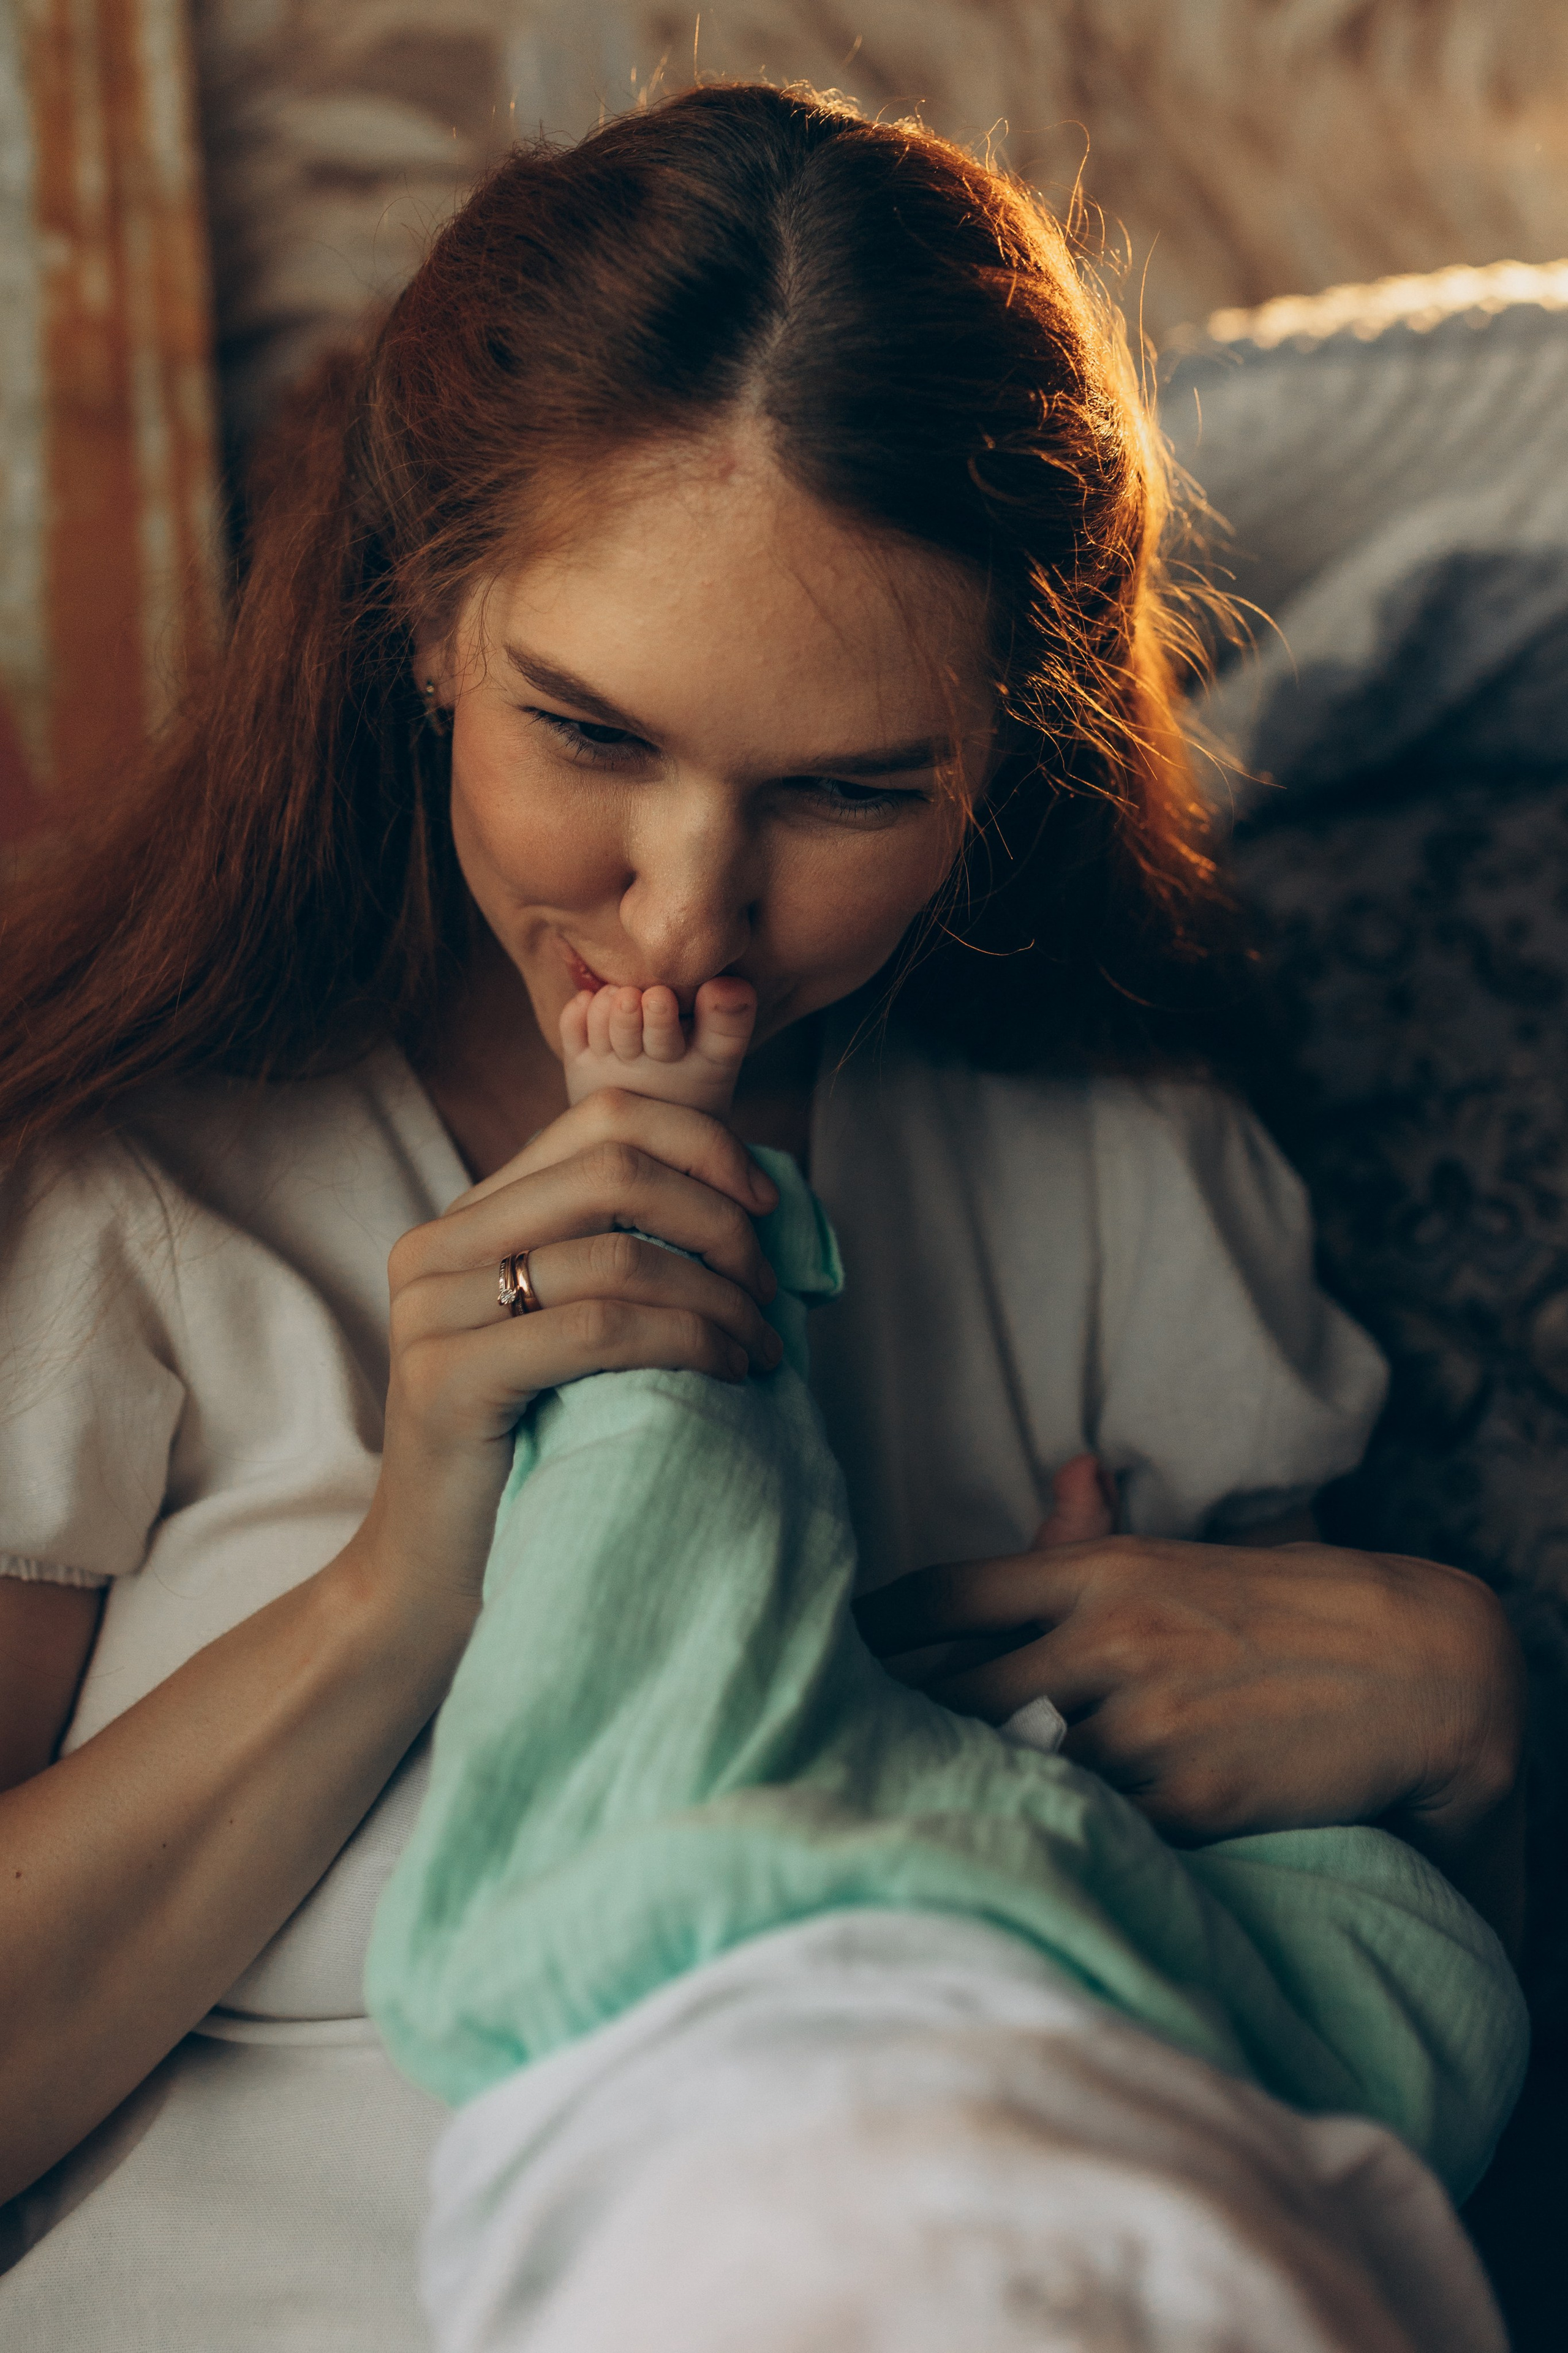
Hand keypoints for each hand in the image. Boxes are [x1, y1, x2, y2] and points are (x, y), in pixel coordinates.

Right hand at [360, 1090, 784, 1607]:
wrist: (430, 1581)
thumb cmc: (526, 1454)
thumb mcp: (568, 1332)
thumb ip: (617, 1257)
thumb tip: (750, 1204)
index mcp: (468, 1218)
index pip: (600, 1117)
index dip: (701, 1145)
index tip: (763, 1206)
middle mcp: (436, 1246)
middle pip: (612, 1165)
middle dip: (717, 1218)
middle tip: (765, 1290)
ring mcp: (433, 1310)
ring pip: (616, 1252)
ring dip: (718, 1296)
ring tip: (760, 1347)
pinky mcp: (447, 1379)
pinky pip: (600, 1328)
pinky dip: (686, 1341)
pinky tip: (727, 1374)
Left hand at [855, 1534, 1525, 1933]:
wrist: (1419, 1669)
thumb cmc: (1290, 1610)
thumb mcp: (1183, 1563)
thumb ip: (1098, 1543)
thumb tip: (1062, 1476)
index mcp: (1102, 1571)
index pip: (946, 1593)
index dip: (874, 1630)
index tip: (833, 1653)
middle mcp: (1110, 1637)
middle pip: (955, 1691)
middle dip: (902, 1723)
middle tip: (847, 1747)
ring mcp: (1146, 1721)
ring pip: (1014, 1763)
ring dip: (970, 1785)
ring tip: (915, 1807)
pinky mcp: (1186, 1799)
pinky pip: (1088, 1825)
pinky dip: (1053, 1835)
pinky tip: (1020, 1844)